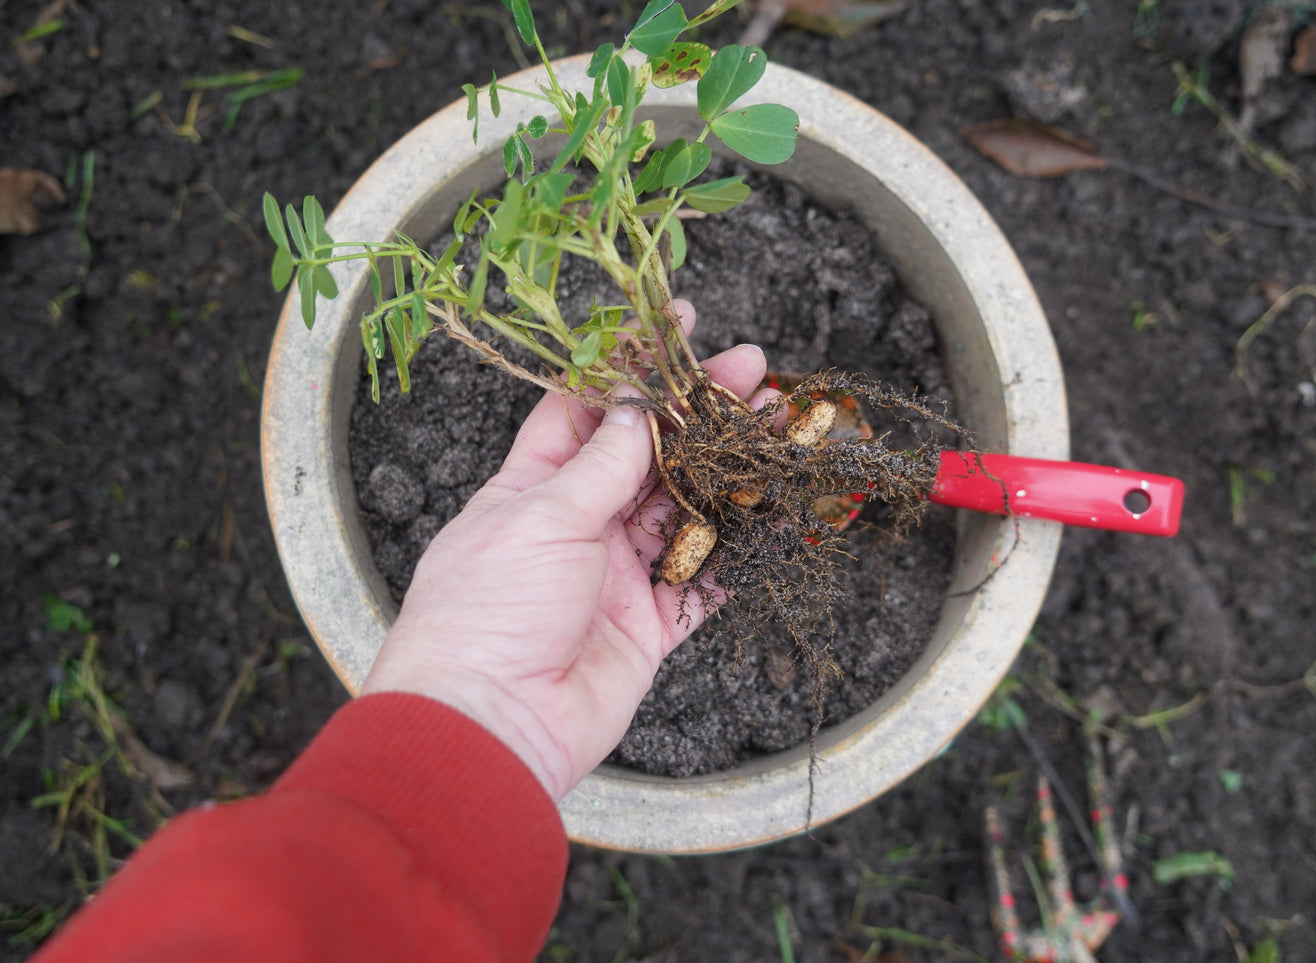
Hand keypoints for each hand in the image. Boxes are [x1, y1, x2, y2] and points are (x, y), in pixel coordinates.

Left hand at [362, 301, 769, 799]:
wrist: (488, 724)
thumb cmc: (487, 610)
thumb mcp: (542, 517)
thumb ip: (601, 466)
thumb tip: (633, 408)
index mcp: (532, 488)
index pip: (585, 410)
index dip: (631, 367)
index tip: (675, 325)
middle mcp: (576, 526)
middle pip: (648, 456)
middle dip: (699, 413)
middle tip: (754, 371)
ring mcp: (615, 577)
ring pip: (685, 511)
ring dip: (730, 473)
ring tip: (779, 428)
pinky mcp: (648, 627)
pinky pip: (704, 582)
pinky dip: (740, 553)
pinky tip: (778, 516)